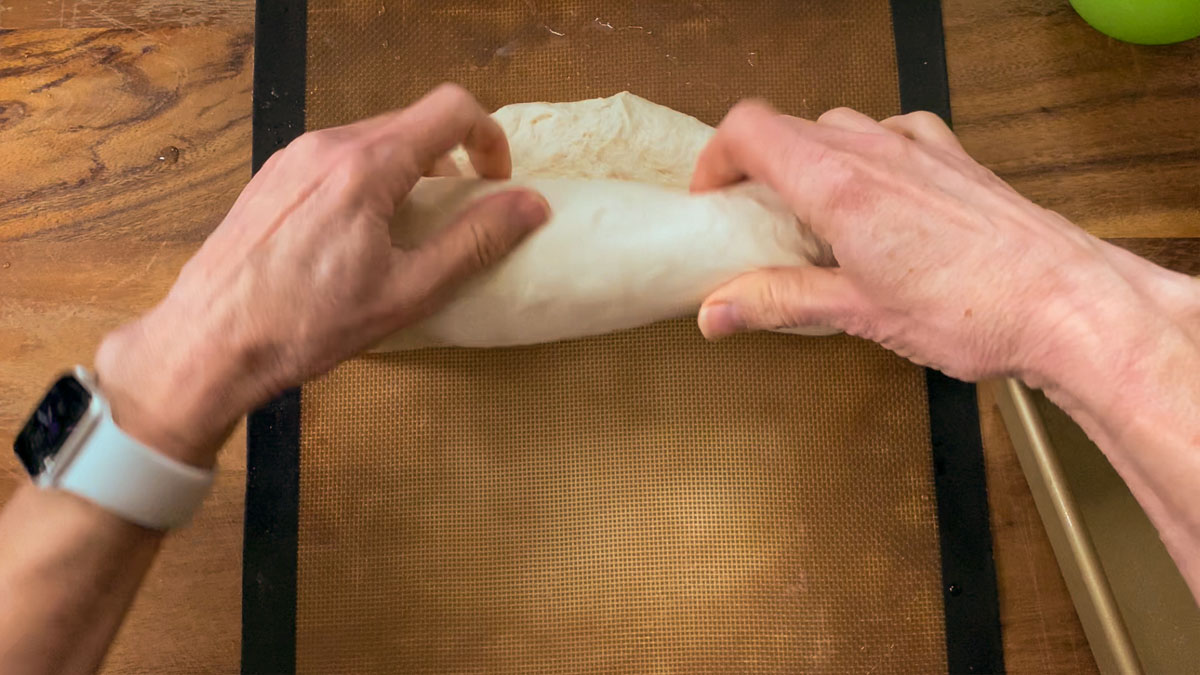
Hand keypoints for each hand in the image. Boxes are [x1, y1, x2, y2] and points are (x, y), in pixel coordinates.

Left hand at [93, 84, 548, 464]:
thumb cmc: (306, 326)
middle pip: (412, 123)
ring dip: (409, 171)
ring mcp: (293, 157)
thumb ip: (475, 242)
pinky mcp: (272, 177)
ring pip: (373, 140)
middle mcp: (326, 145)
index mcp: (366, 166)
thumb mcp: (408, 292)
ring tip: (409, 231)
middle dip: (451, 159)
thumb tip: (530, 206)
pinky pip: (336, 158)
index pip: (451, 109)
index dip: (490, 137)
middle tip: (459, 214)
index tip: (496, 182)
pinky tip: (359, 236)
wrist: (209, 343)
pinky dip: (368, 181)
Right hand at [691, 102, 1168, 381]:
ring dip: (810, 164)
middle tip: (756, 222)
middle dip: (758, 170)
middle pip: (787, 129)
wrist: (1066, 301)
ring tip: (813, 220)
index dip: (715, 158)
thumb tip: (719, 310)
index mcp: (839, 184)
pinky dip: (863, 159)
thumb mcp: (858, 314)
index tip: (713, 197)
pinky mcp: (951, 156)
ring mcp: (916, 146)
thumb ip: (778, 301)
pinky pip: (888, 135)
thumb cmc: (977, 308)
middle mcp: (874, 149)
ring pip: (836, 129)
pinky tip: (876, 204)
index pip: (748, 129)